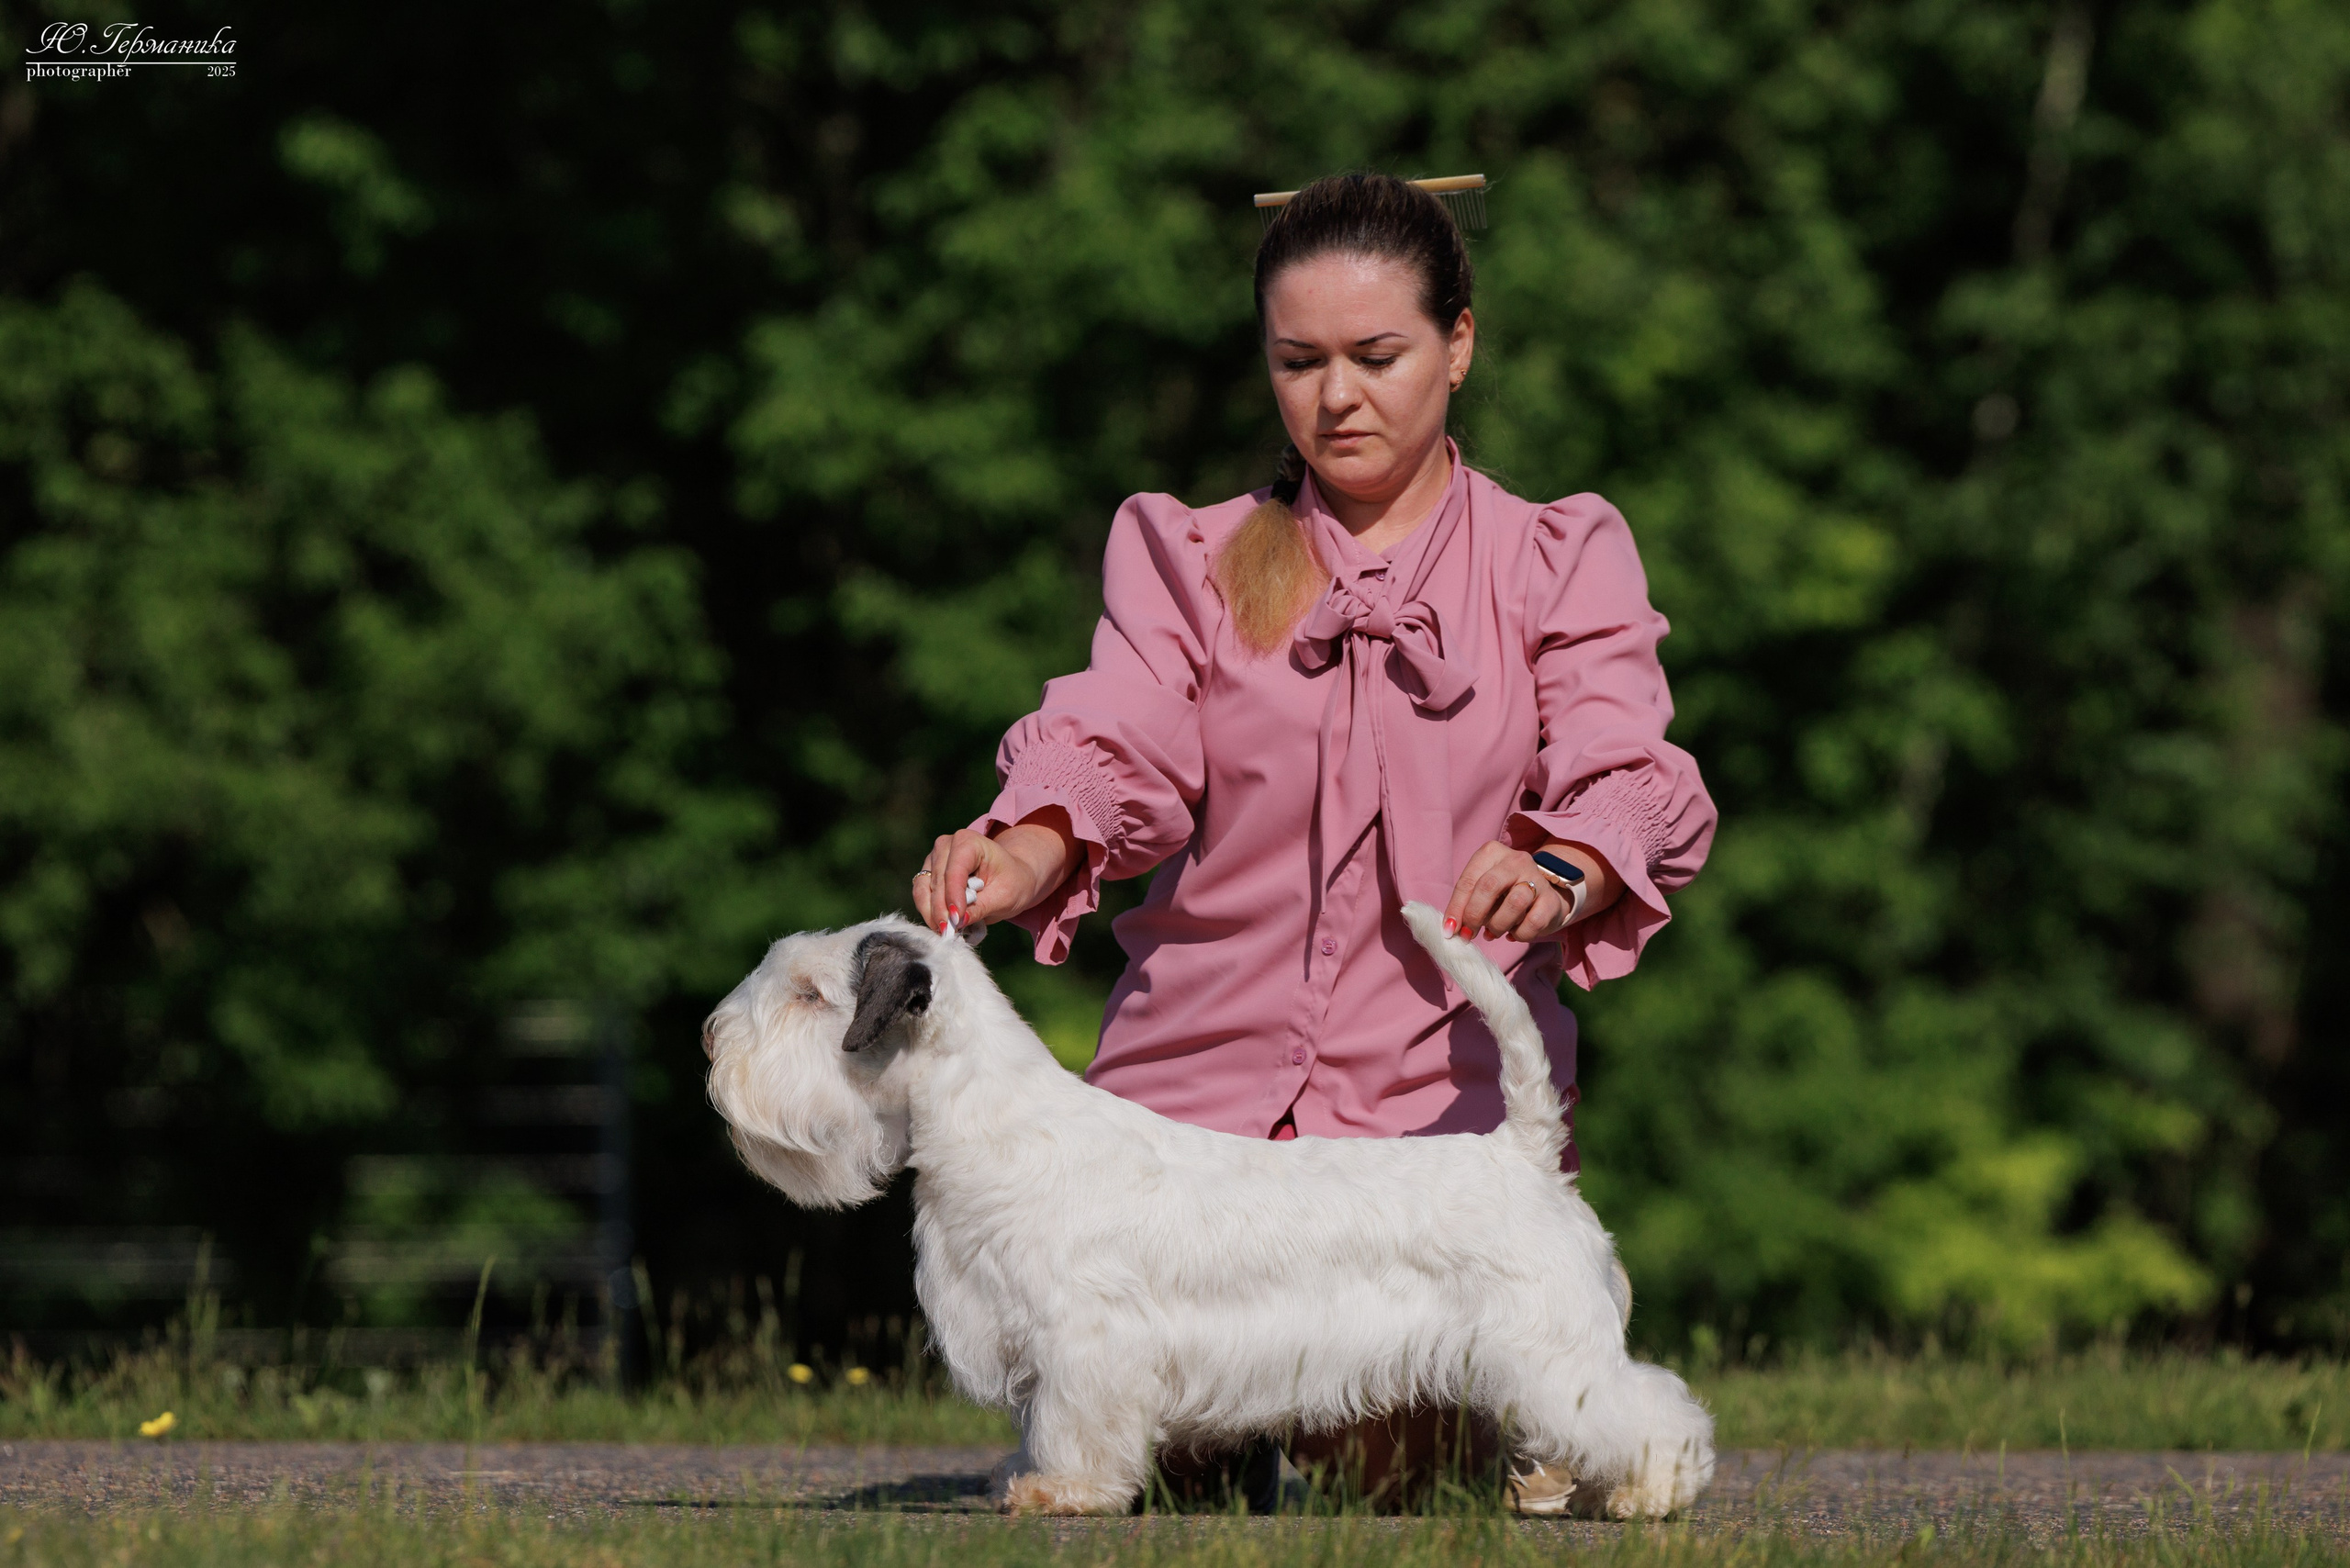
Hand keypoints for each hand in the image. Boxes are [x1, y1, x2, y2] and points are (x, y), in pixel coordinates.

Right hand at [911, 808, 1080, 934]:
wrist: (1012, 877)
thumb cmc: (1013, 882)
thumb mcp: (1005, 896)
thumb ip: (981, 907)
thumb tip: (958, 921)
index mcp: (969, 842)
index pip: (955, 871)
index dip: (953, 897)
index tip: (956, 921)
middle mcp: (946, 846)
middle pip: (937, 882)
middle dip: (942, 910)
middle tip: (950, 934)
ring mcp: (934, 858)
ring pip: (923, 889)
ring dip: (932, 913)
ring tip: (946, 933)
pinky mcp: (928, 873)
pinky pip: (921, 895)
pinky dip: (929, 912)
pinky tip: (943, 926)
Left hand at [1443, 840, 1611, 941]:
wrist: (1544, 896)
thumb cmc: (1504, 894)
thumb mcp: (1483, 892)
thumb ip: (1466, 904)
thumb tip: (1451, 929)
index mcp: (1492, 853)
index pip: (1469, 880)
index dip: (1456, 907)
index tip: (1449, 930)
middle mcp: (1516, 860)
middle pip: (1489, 886)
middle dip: (1474, 914)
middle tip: (1469, 934)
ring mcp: (1537, 877)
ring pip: (1514, 902)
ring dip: (1498, 924)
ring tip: (1494, 932)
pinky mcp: (1551, 900)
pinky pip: (1533, 921)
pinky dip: (1520, 934)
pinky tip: (1514, 934)